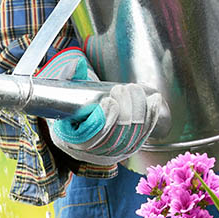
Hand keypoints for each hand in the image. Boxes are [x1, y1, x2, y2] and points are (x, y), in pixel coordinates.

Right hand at [36, 49, 161, 166]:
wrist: (82, 119)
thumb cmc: (73, 104)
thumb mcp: (65, 91)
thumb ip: (68, 76)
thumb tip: (77, 65)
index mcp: (72, 140)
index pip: (90, 138)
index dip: (103, 121)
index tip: (110, 101)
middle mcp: (92, 151)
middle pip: (114, 138)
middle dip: (124, 112)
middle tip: (123, 89)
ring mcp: (111, 152)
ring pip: (130, 138)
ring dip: (137, 112)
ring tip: (135, 90)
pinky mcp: (127, 148)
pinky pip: (142, 137)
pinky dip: (150, 118)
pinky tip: (154, 100)